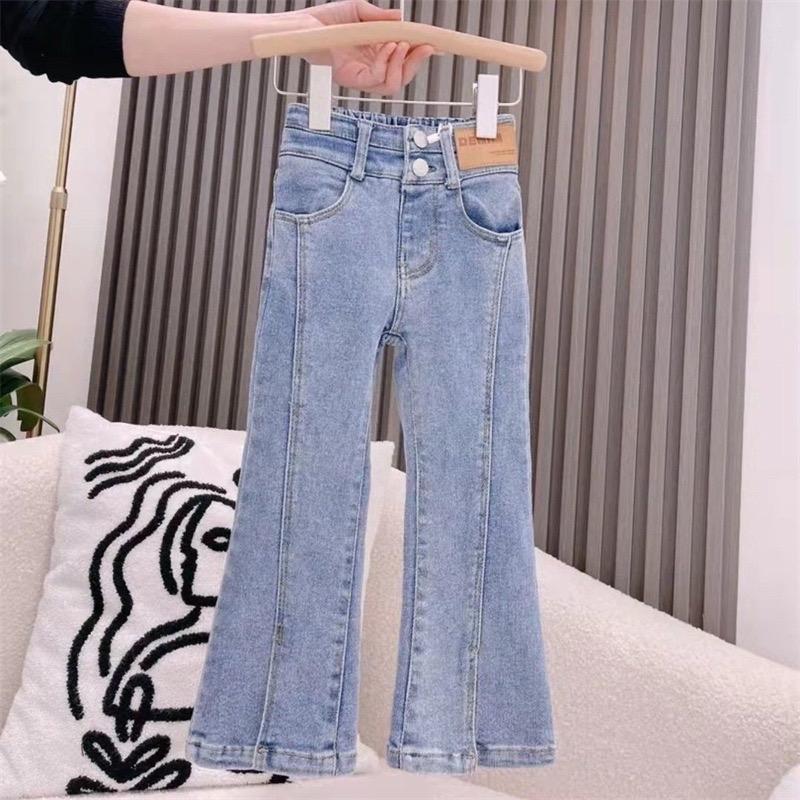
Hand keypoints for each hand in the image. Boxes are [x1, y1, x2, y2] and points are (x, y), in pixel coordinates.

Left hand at [298, 0, 433, 94]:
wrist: (305, 24)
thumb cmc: (328, 19)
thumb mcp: (360, 11)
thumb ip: (381, 18)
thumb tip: (401, 18)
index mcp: (376, 53)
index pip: (403, 60)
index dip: (419, 55)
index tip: (432, 44)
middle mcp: (371, 68)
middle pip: (402, 76)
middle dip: (416, 63)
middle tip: (425, 46)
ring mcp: (362, 76)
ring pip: (393, 83)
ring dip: (402, 64)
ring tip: (400, 44)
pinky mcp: (352, 79)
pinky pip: (377, 79)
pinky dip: (386, 63)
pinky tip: (386, 47)